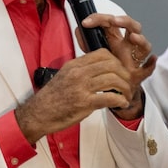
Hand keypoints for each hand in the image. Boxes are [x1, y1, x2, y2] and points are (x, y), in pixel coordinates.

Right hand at [16, 49, 131, 143]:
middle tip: (128, 83)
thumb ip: (82, 71)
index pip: (102, 54)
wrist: (38, 113)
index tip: (120, 70)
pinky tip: (121, 103)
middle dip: (125, 74)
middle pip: (111, 64)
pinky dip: (120, 100)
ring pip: (113, 79)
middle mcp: (78, 73)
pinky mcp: (84, 103)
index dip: (116, 61)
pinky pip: (109, 97)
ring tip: (127, 95)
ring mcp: (81, 87)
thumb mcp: (65, 76)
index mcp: (75, 65)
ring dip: (125, 88)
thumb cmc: (52, 98)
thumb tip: (100, 71)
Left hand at [78, 13, 154, 119]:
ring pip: (144, 46)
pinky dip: (152, 64)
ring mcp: (135, 58)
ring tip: (133, 37)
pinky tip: (152, 60)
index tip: (86, 22)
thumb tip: (79, 29)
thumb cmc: (105, 66)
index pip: (111, 21)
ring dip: (140, 40)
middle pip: (134, 27)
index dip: (99, 18)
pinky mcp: (138, 73)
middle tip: (114, 21)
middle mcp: (128, 44)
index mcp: (116, 37)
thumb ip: (86, 40)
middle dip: (125, 22)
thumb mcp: (93, 50)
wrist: (112, 87)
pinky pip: (148, 68)